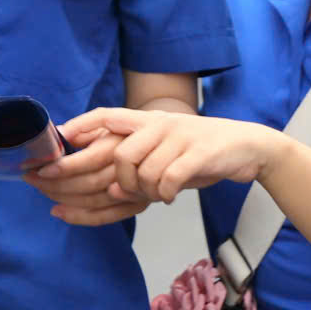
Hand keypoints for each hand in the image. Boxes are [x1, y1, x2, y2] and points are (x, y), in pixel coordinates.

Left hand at [30, 124, 154, 224]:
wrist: (182, 147)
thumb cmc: (142, 132)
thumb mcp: (118, 122)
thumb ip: (91, 126)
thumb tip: (61, 133)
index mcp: (126, 142)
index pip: (91, 159)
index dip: (64, 167)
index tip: (40, 168)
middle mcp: (134, 167)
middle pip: (90, 182)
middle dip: (56, 184)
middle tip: (32, 178)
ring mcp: (139, 188)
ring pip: (96, 200)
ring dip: (64, 199)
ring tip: (42, 190)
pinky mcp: (141, 203)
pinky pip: (107, 216)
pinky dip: (80, 217)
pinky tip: (60, 211)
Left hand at [49, 108, 290, 213]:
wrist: (249, 147)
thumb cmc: (201, 151)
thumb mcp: (167, 146)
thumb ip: (139, 156)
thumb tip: (106, 184)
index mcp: (150, 120)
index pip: (108, 115)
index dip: (82, 126)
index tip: (61, 138)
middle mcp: (162, 124)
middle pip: (121, 154)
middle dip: (120, 182)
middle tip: (126, 194)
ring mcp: (181, 137)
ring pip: (144, 172)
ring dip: (147, 191)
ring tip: (158, 193)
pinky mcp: (199, 153)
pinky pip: (168, 180)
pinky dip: (166, 193)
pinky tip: (171, 194)